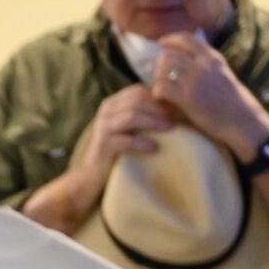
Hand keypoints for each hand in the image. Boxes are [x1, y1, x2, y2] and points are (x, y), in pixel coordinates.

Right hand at [24, 87, 172, 234]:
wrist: (88, 178)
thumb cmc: (114, 154)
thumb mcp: (127, 131)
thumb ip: (141, 117)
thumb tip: (175, 111)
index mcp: (113, 104)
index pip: (139, 90)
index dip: (160, 97)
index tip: (178, 108)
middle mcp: (106, 111)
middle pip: (137, 99)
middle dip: (160, 107)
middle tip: (179, 117)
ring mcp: (103, 128)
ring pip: (132, 116)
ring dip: (154, 121)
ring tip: (170, 129)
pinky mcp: (102, 146)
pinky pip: (125, 140)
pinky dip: (142, 143)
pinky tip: (155, 149)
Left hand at [147, 35, 268, 161]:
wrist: (243, 121)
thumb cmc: (232, 101)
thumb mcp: (222, 73)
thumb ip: (206, 63)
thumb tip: (188, 54)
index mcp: (212, 58)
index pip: (187, 39)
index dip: (171, 40)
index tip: (162, 44)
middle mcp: (204, 65)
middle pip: (169, 54)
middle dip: (160, 63)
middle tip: (159, 74)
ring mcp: (195, 81)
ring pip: (163, 68)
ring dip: (157, 78)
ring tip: (161, 87)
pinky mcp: (188, 98)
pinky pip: (162, 87)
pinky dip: (157, 92)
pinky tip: (161, 98)